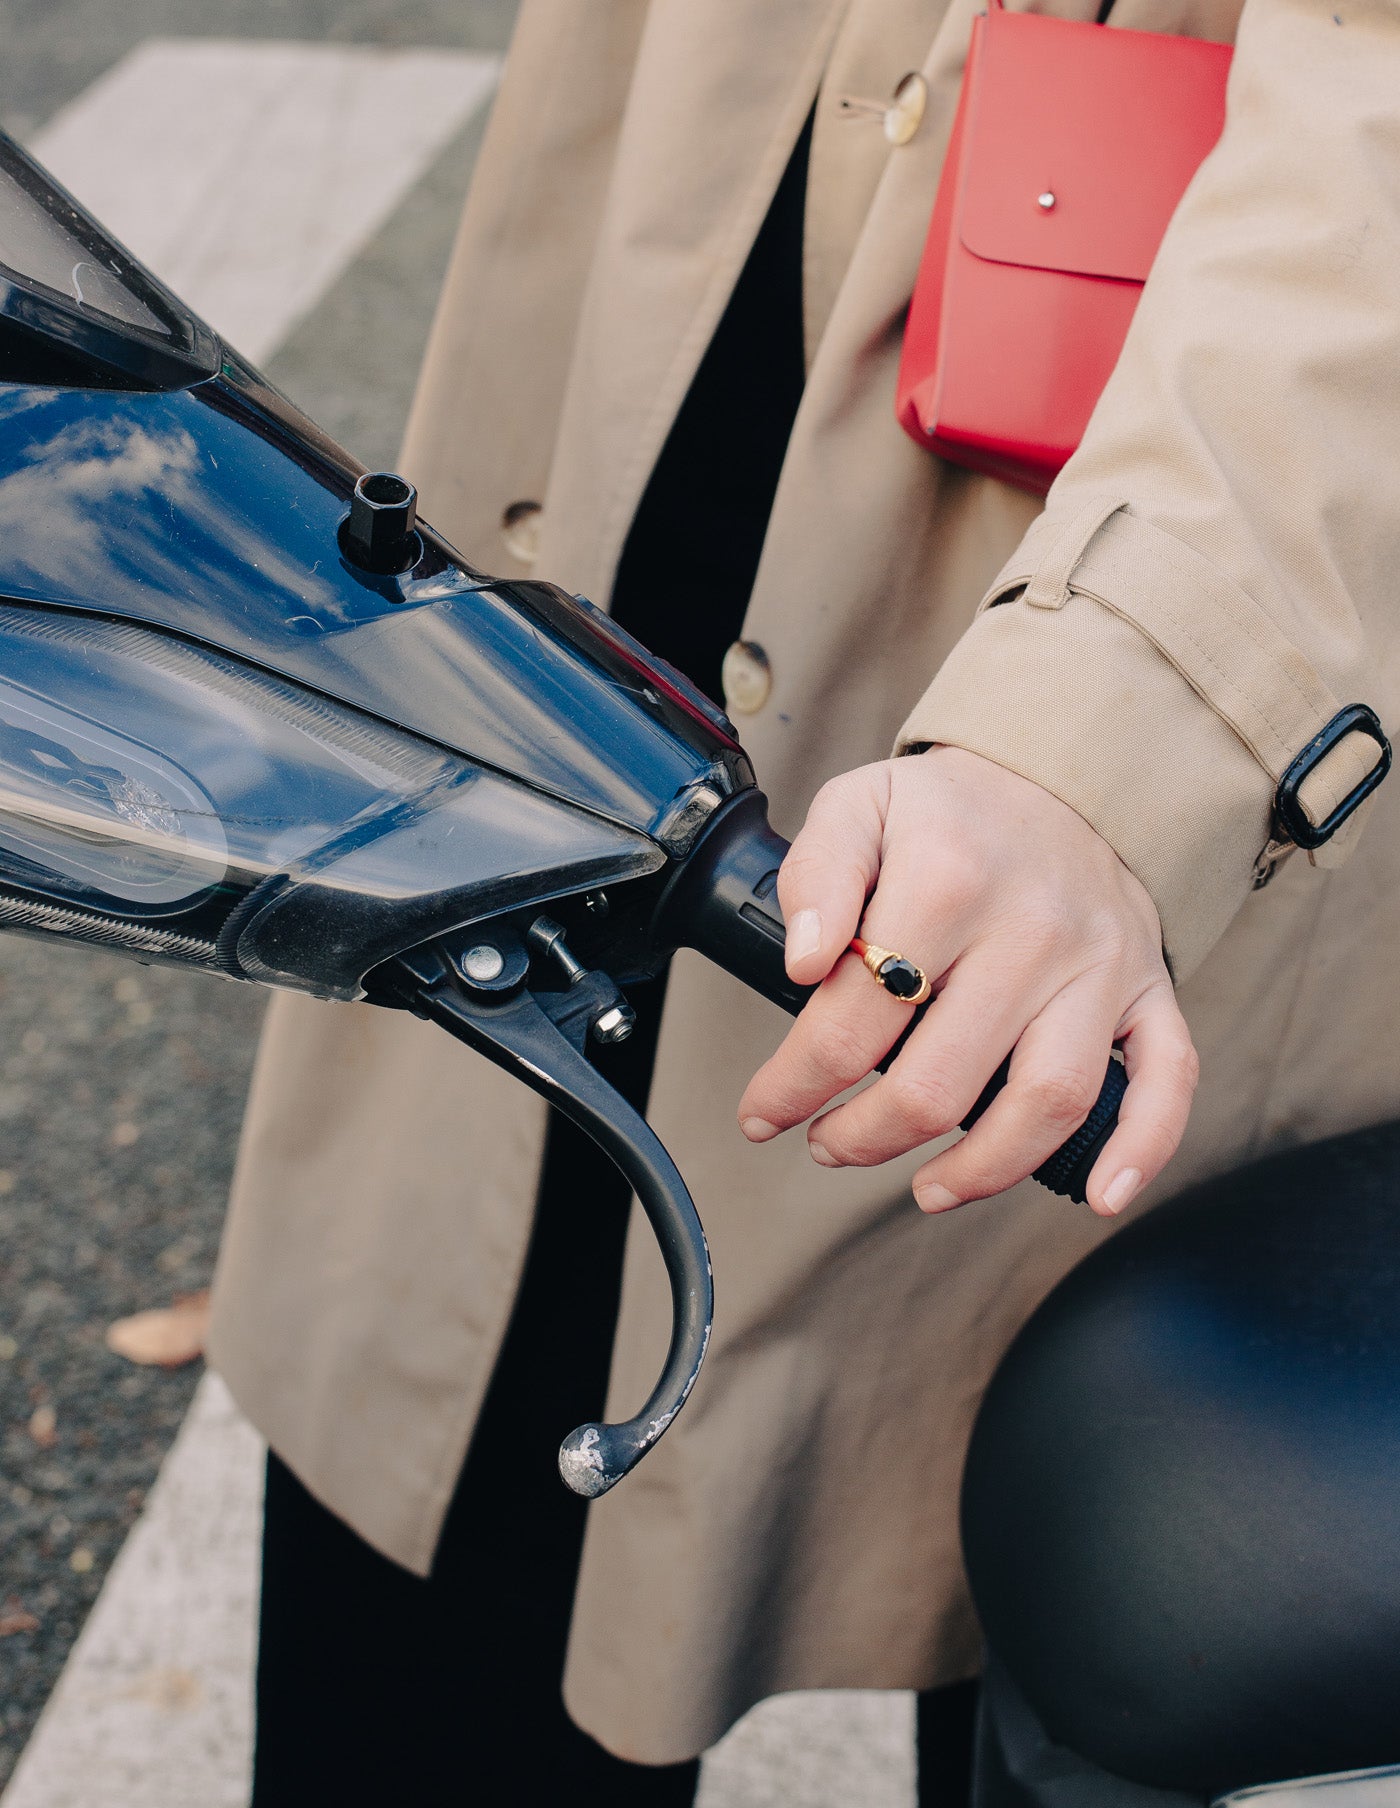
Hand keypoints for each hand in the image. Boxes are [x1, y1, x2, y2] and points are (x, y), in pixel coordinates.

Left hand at [737, 747, 1197, 1216]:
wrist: (1061, 777)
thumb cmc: (949, 810)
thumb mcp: (859, 804)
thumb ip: (815, 875)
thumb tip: (801, 962)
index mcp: (948, 881)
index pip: (853, 1021)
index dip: (795, 1085)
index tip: (765, 1113)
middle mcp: (1033, 930)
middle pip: (942, 1083)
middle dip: (867, 1137)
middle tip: (830, 1142)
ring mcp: (1100, 967)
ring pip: (1048, 1101)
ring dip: (981, 1171)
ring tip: (927, 1188)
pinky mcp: (1151, 991)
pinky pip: (1167, 1080)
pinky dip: (1142, 1147)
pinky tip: (1099, 1194)